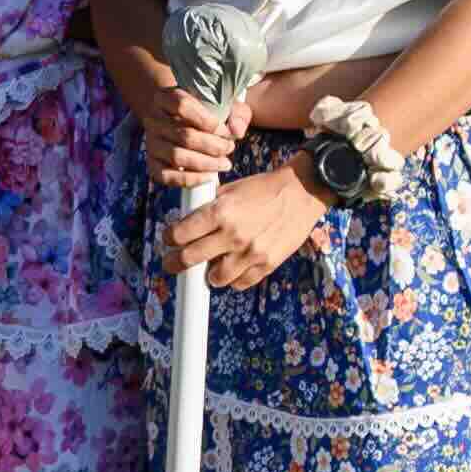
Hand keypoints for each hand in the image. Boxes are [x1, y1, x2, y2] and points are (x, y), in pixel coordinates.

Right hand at [147, 85, 244, 191]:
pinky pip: (167, 176)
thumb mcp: (223, 105)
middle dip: (213, 146)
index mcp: (165, 98)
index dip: (207, 121)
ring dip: (206, 163)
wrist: (177, 121)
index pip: (182, 106)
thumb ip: (236, 114)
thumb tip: (236, 131)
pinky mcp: (152, 163)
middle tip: (229, 148)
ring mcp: (151, 143)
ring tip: (224, 163)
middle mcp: (153, 120)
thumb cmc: (203, 113)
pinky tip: (209, 176)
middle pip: (184, 135)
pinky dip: (191, 179)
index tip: (224, 130)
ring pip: (177, 156)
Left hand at [163, 166, 327, 291]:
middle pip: (190, 259)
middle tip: (172, 263)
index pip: (179, 234)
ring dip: (208, 273)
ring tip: (209, 266)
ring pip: (215, 278)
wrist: (302, 192)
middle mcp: (232, 234)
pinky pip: (240, 283)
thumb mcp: (230, 190)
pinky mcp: (267, 264)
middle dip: (175, 263)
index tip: (168, 240)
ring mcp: (251, 252)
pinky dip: (233, 279)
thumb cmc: (263, 189)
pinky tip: (233, 268)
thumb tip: (185, 224)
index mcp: (219, 212)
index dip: (168, 239)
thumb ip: (207, 208)